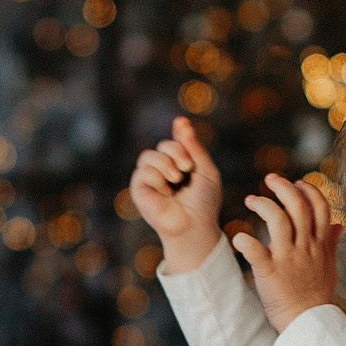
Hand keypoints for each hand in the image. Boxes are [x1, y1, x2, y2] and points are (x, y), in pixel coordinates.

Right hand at [128, 116, 223, 271]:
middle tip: (188, 167)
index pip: (177, 140)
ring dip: (166, 164)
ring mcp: (151, 179)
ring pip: (149, 156)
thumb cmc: (204, 202)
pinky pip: (142, 172)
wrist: (195, 225)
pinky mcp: (139, 190)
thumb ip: (194, 147)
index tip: (181, 123)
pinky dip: (157, 179)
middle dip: (177, 152)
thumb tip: (180, 121)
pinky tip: (165, 192)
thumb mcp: (206, 171)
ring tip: (177, 180)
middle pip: (164, 145)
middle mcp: (165, 169)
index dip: (179, 130)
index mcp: (182, 163)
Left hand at [233, 173, 342, 330]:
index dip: (309, 189)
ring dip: (264, 205)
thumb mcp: (330, 266)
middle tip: (270, 179)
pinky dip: (244, 242)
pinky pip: (255, 251)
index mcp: (320, 243)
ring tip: (251, 200)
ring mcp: (288, 258)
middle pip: (299, 205)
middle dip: (284, 187)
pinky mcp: (270, 271)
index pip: (320, 206)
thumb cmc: (317, 296)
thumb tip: (338, 224)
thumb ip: (331, 242)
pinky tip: (238, 238)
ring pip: (278, 219)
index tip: (296, 183)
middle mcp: (306, 246)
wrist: (309, 323)